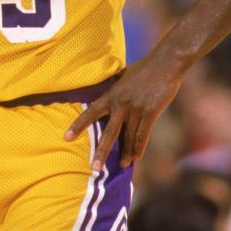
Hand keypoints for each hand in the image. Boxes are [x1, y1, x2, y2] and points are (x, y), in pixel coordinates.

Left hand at [64, 56, 184, 170]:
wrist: (164, 63)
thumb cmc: (143, 69)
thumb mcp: (122, 78)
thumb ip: (115, 90)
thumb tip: (108, 97)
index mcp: (111, 94)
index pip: (90, 112)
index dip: (78, 125)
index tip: (66, 137)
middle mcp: (120, 104)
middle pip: (109, 132)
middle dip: (101, 151)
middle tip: (93, 167)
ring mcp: (136, 109)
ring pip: (128, 137)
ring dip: (125, 154)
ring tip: (119, 166)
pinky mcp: (151, 112)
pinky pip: (143, 135)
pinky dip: (139, 148)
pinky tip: (136, 159)